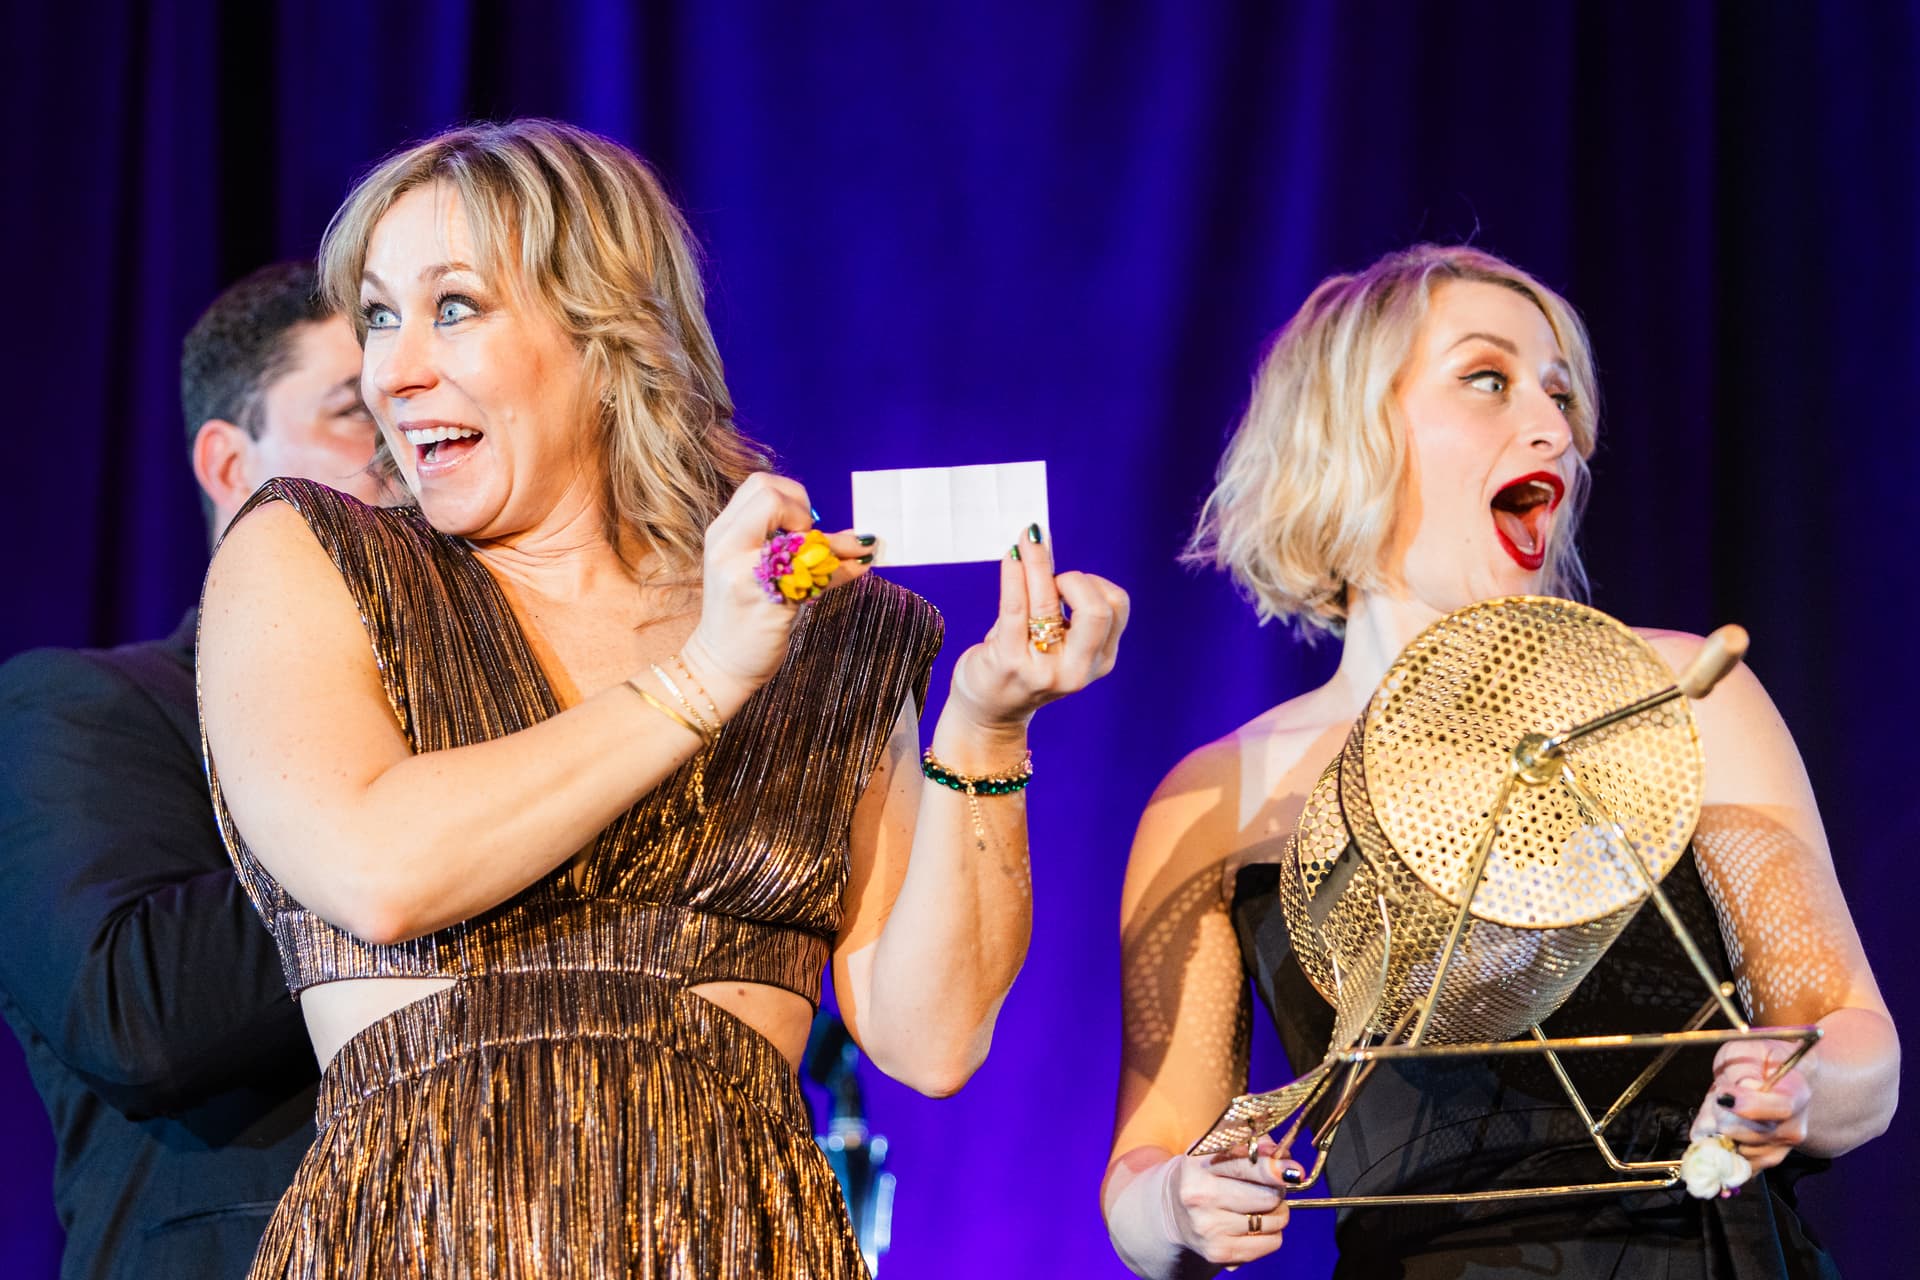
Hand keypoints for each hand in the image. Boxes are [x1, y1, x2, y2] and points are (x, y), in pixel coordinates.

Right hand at [682, 473, 869, 713]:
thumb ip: (788, 544)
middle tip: (807, 540)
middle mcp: (726, 547)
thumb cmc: (743, 612)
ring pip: (795, 535)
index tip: (800, 525)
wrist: (719, 663)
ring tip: (850, 553)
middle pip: (769, 495)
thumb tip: (856, 538)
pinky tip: (859, 568)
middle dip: (801, 510)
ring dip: (832, 543)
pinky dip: (844, 569)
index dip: (790, 498)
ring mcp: (744, 574)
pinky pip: (816, 575)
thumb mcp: (754, 569)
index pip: (759, 486)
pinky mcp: (768, 602)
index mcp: (722, 533)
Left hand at [944, 526, 1128, 735]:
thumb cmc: (1023, 664)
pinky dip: (1014, 574)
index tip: (1066, 585)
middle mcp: (1078, 670)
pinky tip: (1010, 556)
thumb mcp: (1055, 638)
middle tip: (1054, 579)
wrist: (989, 714)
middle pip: (1098, 609)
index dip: (1093, 583)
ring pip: (1049, 602)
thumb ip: (1058, 598)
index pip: (1115, 605)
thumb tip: (1040, 537)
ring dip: (1037, 562)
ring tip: (1025, 542)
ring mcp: (1044, 670)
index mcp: (1100, 660)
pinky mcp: (1009, 663)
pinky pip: (1015, 607)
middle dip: (1076, 580)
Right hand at [1162, 1139, 1300, 1268]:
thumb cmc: (1205, 1174)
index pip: (1245, 1167)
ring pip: (1274, 1220)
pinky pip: (1272, 1243)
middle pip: (1267, 1197)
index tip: (1294, 1170)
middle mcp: (1200, 1199)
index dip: (1274, 1168)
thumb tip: (1281, 1154)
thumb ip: (1252, 1144)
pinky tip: (1255, 1225)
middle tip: (1269, 1186)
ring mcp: (1209, 1229)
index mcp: (1198, 1166)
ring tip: (1259, 1205)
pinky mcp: (1220, 1253)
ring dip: (1277, 1211)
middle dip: (1277, 1190)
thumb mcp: (1219, 1149)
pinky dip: (1272, 1233)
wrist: (1175, 1210)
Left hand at [1692, 1038, 1814, 1172]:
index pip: (1780, 1108)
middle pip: (1752, 1134)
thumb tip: (1735, 1095)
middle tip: (1718, 1097)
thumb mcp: (1745, 1051)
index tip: (1721, 1096)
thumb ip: (1740, 1071)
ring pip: (1739, 1151)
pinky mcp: (1765, 1161)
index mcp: (1797, 1093)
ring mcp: (1781, 1148)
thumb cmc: (1757, 1061)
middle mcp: (1794, 1126)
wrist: (1774, 1078)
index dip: (1748, 1105)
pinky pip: (1737, 1166)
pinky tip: (1719, 1129)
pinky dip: (1720, 1149)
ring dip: (1719, 1132)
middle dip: (1723, 1116)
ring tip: (1722, 1110)